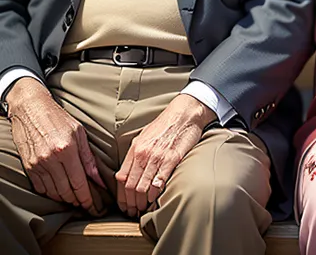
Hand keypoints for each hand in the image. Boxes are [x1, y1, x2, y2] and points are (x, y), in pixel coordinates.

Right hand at [7, 77, 105, 214]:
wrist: (31, 108)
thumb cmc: (58, 117)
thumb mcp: (79, 132)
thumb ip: (89, 158)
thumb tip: (99, 179)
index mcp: (67, 149)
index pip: (79, 183)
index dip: (88, 199)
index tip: (94, 207)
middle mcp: (51, 159)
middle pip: (67, 191)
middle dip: (78, 201)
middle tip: (87, 204)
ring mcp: (38, 164)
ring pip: (54, 193)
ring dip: (66, 199)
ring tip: (75, 198)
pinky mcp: (29, 166)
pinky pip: (41, 188)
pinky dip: (51, 193)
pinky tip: (59, 191)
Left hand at [115, 94, 215, 216]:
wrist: (183, 113)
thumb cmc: (164, 125)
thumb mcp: (144, 137)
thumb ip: (136, 154)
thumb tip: (128, 172)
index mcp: (135, 148)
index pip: (121, 178)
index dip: (122, 196)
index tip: (125, 205)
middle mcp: (143, 153)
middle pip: (130, 186)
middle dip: (131, 203)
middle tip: (134, 212)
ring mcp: (156, 157)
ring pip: (142, 187)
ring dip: (142, 202)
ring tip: (144, 209)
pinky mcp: (171, 159)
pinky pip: (159, 182)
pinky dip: (155, 194)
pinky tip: (155, 198)